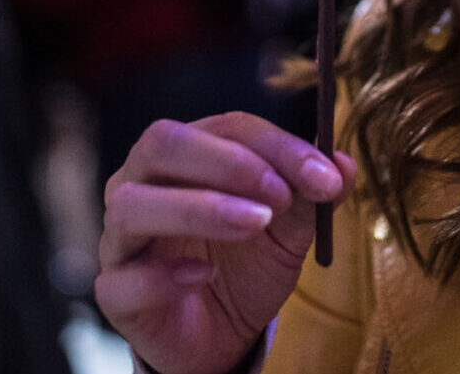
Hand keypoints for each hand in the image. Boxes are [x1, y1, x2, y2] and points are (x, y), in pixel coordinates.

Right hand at [96, 112, 356, 373]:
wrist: (223, 333)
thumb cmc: (247, 261)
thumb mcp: (291, 226)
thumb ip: (314, 192)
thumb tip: (345, 164)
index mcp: (186, 152)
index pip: (226, 126)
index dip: (277, 146)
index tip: (324, 176)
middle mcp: (142, 182)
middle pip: (162, 144)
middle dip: (226, 161)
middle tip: (279, 193)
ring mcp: (120, 237)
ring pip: (133, 206)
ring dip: (200, 208)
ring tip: (254, 223)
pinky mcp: (115, 292)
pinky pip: (121, 280)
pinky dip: (164, 275)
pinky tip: (204, 275)